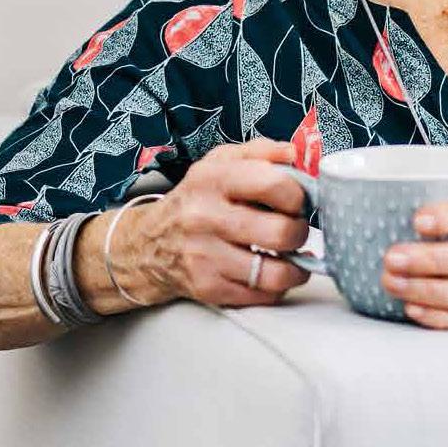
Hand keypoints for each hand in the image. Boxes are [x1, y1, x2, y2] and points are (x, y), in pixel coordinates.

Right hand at [126, 139, 311, 307]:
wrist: (148, 245)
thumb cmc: (194, 201)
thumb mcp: (217, 164)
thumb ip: (259, 152)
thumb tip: (293, 154)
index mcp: (212, 180)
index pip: (273, 184)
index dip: (298, 195)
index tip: (296, 201)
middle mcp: (205, 217)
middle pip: (281, 232)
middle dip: (299, 232)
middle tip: (294, 230)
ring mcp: (205, 256)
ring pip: (276, 272)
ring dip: (294, 267)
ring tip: (290, 256)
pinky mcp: (208, 287)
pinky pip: (263, 294)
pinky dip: (276, 286)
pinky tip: (270, 271)